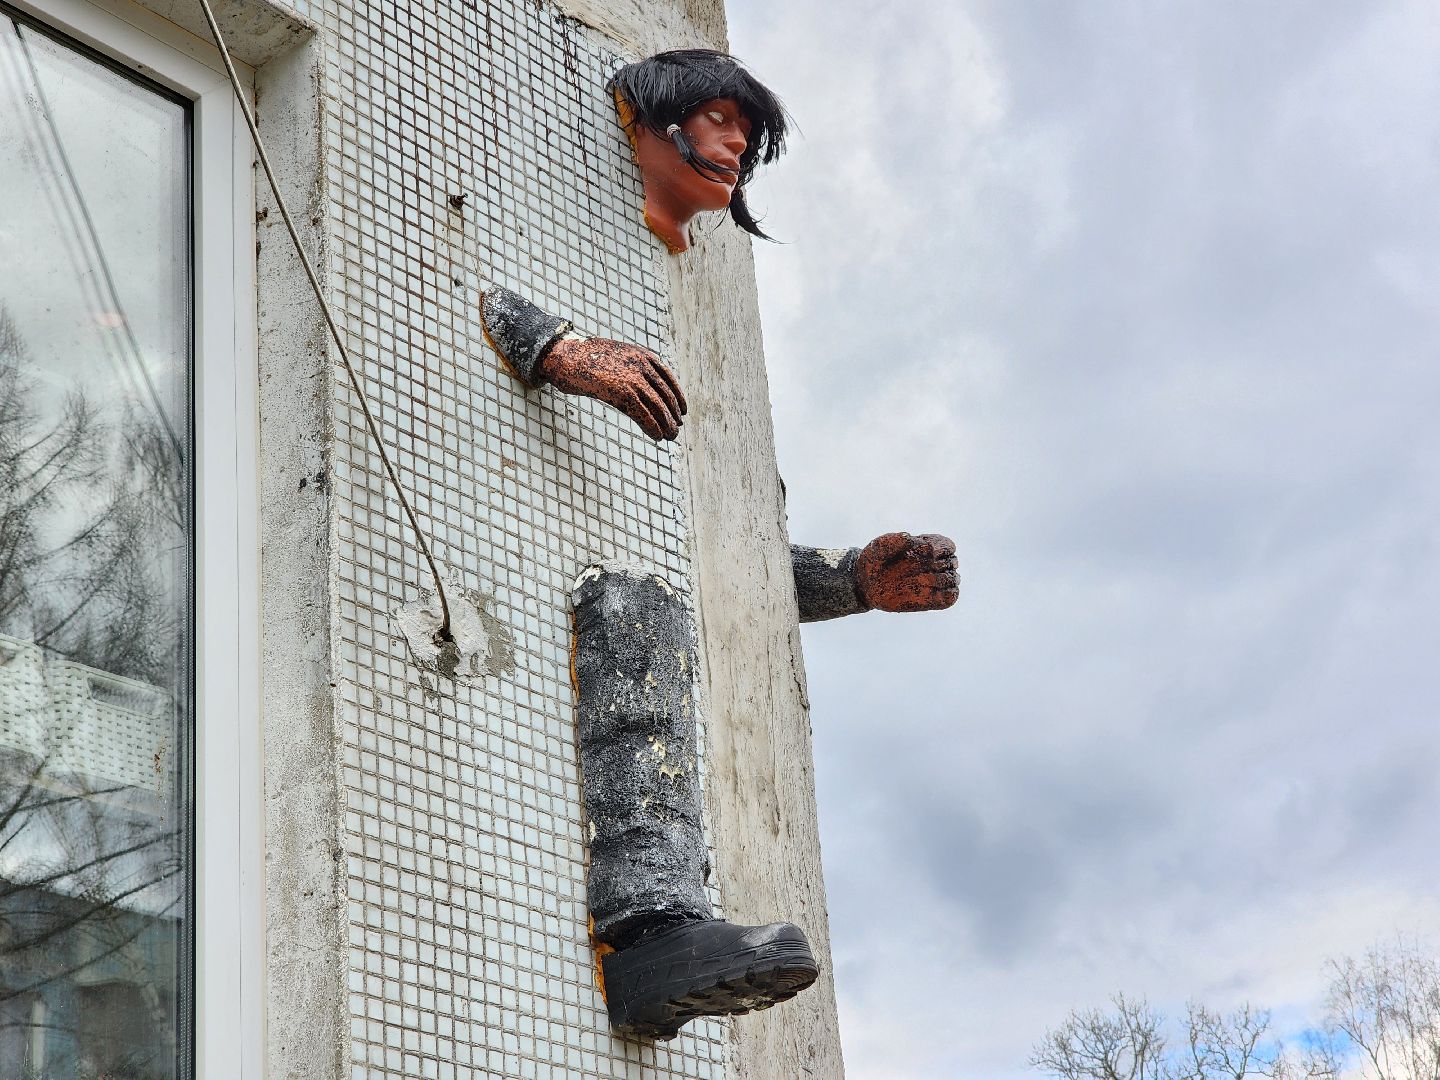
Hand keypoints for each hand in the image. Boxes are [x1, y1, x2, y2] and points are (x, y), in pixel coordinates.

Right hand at [540, 337, 686, 440]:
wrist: (564, 356)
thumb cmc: (583, 359)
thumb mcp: (613, 356)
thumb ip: (628, 366)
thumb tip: (637, 384)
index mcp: (641, 354)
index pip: (668, 378)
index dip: (678, 397)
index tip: (682, 411)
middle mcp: (641, 364)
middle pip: (665, 394)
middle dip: (673, 414)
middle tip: (676, 429)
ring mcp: (632, 377)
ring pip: (658, 406)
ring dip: (666, 424)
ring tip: (670, 436)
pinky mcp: (621, 391)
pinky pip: (643, 414)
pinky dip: (653, 427)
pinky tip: (657, 436)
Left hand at [854, 532, 958, 612]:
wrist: (864, 583)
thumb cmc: (873, 561)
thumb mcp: (879, 547)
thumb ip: (893, 540)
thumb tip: (910, 537)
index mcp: (924, 548)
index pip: (948, 545)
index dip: (943, 548)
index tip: (927, 550)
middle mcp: (931, 565)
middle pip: (952, 562)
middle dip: (941, 564)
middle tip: (920, 566)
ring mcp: (931, 583)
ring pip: (953, 580)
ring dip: (943, 580)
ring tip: (922, 580)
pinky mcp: (928, 600)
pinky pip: (949, 599)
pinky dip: (948, 595)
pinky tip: (929, 593)